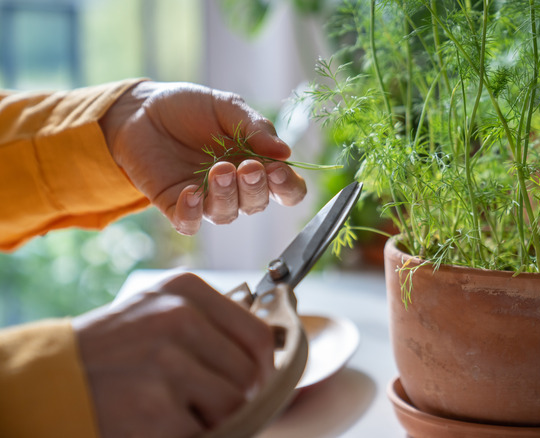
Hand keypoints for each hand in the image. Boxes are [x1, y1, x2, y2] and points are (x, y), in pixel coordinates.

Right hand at [72, 273, 273, 437]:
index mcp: (185, 290)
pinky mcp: (154, 408)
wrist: (49, 381)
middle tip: (208, 402)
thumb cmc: (114, 351)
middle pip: (250, 373)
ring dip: (214, 416)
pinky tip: (159, 421)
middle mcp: (178, 318)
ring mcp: (166, 362)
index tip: (255, 383)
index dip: (263, 367)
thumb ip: (212, 326)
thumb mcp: (160, 313)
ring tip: (179, 407)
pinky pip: (205, 431)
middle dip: (238, 396)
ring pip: (233, 404)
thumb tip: (270, 355)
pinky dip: (189, 433)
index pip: (258, 334)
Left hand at [99, 81, 306, 234]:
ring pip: (227, 215)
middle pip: (258, 203)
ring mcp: (206, 199)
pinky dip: (192, 213)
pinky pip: (189, 223)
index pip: (286, 189)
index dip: (288, 187)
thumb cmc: (189, 108)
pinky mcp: (175, 205)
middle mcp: (235, 187)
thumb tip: (285, 152)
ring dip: (227, 196)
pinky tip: (190, 193)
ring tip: (219, 170)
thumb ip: (256, 127)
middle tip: (248, 167)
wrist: (142, 109)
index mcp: (257, 163)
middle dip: (256, 188)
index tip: (278, 170)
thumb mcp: (226, 107)